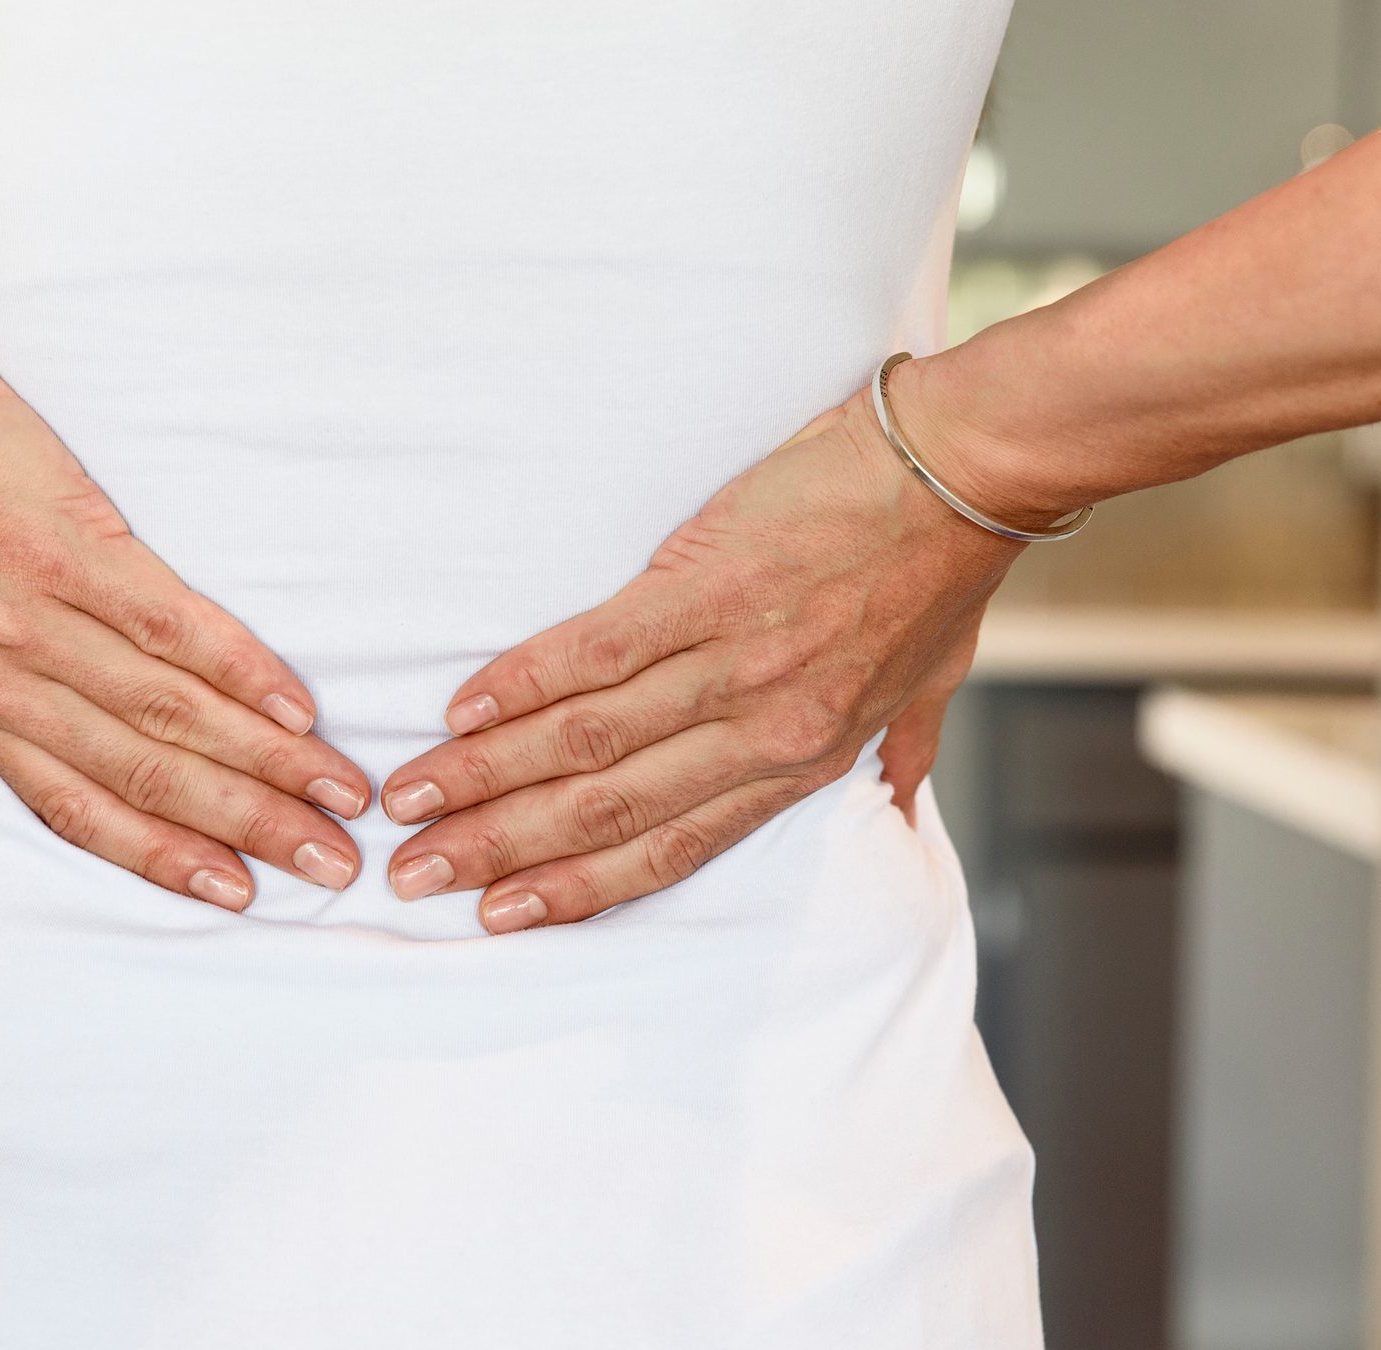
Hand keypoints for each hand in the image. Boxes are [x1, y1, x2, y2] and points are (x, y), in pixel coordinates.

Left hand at [0, 298, 369, 911]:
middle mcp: (5, 680)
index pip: (80, 810)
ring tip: (341, 792)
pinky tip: (298, 705)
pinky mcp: (68, 545)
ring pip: (172, 715)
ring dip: (268, 762)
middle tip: (332, 864)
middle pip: (148, 778)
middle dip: (250, 828)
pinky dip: (241, 672)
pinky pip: (171, 627)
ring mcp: (37, 616)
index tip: (240, 893)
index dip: (166, 858)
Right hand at [378, 378, 1021, 933]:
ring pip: (585, 742)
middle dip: (500, 849)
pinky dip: (519, 685)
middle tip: (414, 872)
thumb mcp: (934, 684)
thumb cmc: (944, 570)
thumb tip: (898, 805)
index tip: (499, 913)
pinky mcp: (704, 586)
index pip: (670, 850)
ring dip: (485, 776)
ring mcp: (731, 661)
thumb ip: (903, 753)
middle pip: (606, 809)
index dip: (575, 889)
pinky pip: (593, 654)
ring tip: (412, 800)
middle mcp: (762, 731)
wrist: (968, 467)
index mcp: (804, 761)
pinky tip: (460, 711)